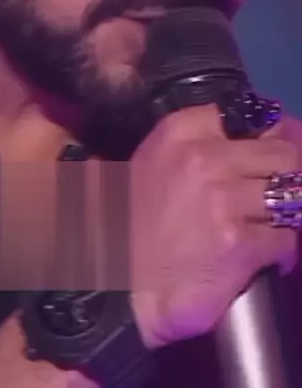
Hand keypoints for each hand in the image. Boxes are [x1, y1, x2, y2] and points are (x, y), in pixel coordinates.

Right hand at [129, 104, 300, 348]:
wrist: (119, 286)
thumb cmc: (132, 223)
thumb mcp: (155, 164)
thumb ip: (196, 145)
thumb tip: (253, 135)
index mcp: (181, 131)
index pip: (248, 118)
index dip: (267, 136)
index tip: (269, 151)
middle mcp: (206, 157)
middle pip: (282, 154)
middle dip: (288, 175)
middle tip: (279, 194)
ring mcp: (226, 199)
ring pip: (291, 196)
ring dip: (286, 214)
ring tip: (271, 226)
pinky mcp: (241, 243)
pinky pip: (286, 240)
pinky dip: (282, 251)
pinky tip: (266, 257)